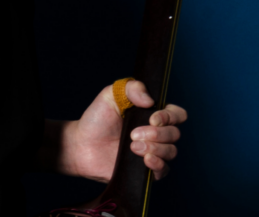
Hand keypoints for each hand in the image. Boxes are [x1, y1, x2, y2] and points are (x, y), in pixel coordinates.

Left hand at [57, 80, 186, 181]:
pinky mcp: (147, 169)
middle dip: (157, 134)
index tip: (152, 118)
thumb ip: (130, 88)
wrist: (82, 145)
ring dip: (154, 148)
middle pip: (175, 134)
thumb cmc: (97, 119)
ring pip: (171, 151)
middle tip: (133, 134)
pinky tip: (144, 160)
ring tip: (132, 147)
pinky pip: (164, 170)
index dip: (170, 116)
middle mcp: (156, 133)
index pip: (176, 114)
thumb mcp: (109, 95)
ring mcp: (153, 151)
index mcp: (151, 114)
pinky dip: (157, 164)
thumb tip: (150, 100)